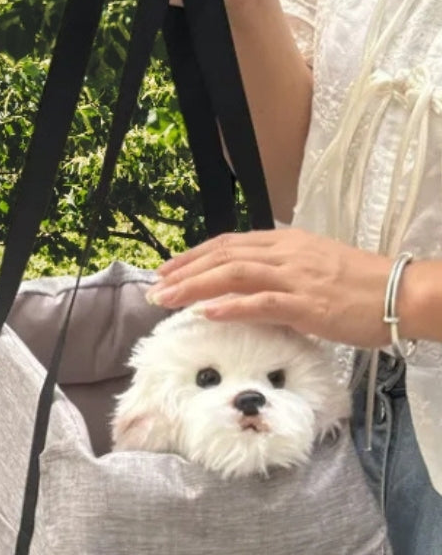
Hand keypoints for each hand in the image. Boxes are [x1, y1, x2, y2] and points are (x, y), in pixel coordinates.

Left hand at [146, 228, 396, 347]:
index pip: (228, 243)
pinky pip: (260, 302)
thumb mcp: (311, 268)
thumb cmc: (358, 286)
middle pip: (223, 256)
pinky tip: (205, 312)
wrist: (401, 294)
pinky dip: (229, 306)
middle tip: (154, 289)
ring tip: (166, 300)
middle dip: (183, 272)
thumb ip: (276, 272)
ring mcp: (295, 277)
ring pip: (233, 274)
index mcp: (286, 242)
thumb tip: (242, 287)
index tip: (166, 270)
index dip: (193, 256)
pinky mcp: (306, 304)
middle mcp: (286, 253)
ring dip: (194, 287)